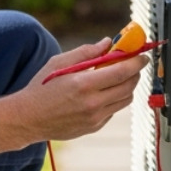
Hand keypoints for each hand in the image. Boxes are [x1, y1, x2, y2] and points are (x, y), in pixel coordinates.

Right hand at [0, 38, 148, 153]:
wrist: (28, 118)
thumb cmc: (41, 88)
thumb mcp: (59, 63)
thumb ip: (86, 52)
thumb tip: (107, 43)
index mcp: (83, 84)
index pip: (122, 71)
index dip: (136, 62)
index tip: (142, 55)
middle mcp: (92, 103)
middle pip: (128, 86)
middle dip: (135, 73)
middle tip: (133, 64)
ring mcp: (94, 118)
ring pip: (124, 100)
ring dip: (127, 86)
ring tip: (118, 77)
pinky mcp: (94, 127)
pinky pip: (113, 111)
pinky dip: (114, 99)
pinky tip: (102, 92)